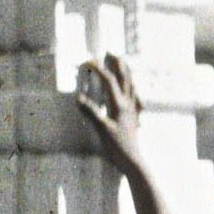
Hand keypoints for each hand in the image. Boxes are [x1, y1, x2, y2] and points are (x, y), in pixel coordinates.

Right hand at [75, 53, 144, 175]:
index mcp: (120, 105)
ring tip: (123, 64)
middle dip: (117, 64)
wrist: (133, 161)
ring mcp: (133, 111)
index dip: (99, 69)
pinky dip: (132, 90)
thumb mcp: (101, 129)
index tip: (88, 60)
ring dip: (126, 73)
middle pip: (124, 79)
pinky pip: (135, 99)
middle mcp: (128, 104)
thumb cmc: (117, 147)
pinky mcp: (135, 118)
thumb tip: (78, 98)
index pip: (109, 81)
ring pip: (131, 86)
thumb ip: (91, 113)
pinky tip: (133, 92)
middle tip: (111, 52)